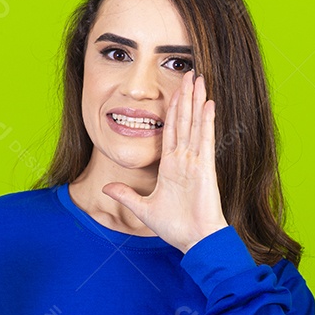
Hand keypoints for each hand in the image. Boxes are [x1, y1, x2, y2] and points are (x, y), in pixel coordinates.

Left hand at [101, 70, 228, 252]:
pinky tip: (208, 103)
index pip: (170, 130)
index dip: (171, 110)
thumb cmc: (176, 227)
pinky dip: (206, 121)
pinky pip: (206, 140)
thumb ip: (126, 195)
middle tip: (189, 73)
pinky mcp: (205, 168)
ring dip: (196, 101)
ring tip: (198, 79)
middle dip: (185, 97)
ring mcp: (196, 162)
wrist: (195, 241)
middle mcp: (185, 160)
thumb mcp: (143, 208)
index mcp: (171, 166)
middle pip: (184, 121)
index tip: (174, 91)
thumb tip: (106, 187)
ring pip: (195, 124)